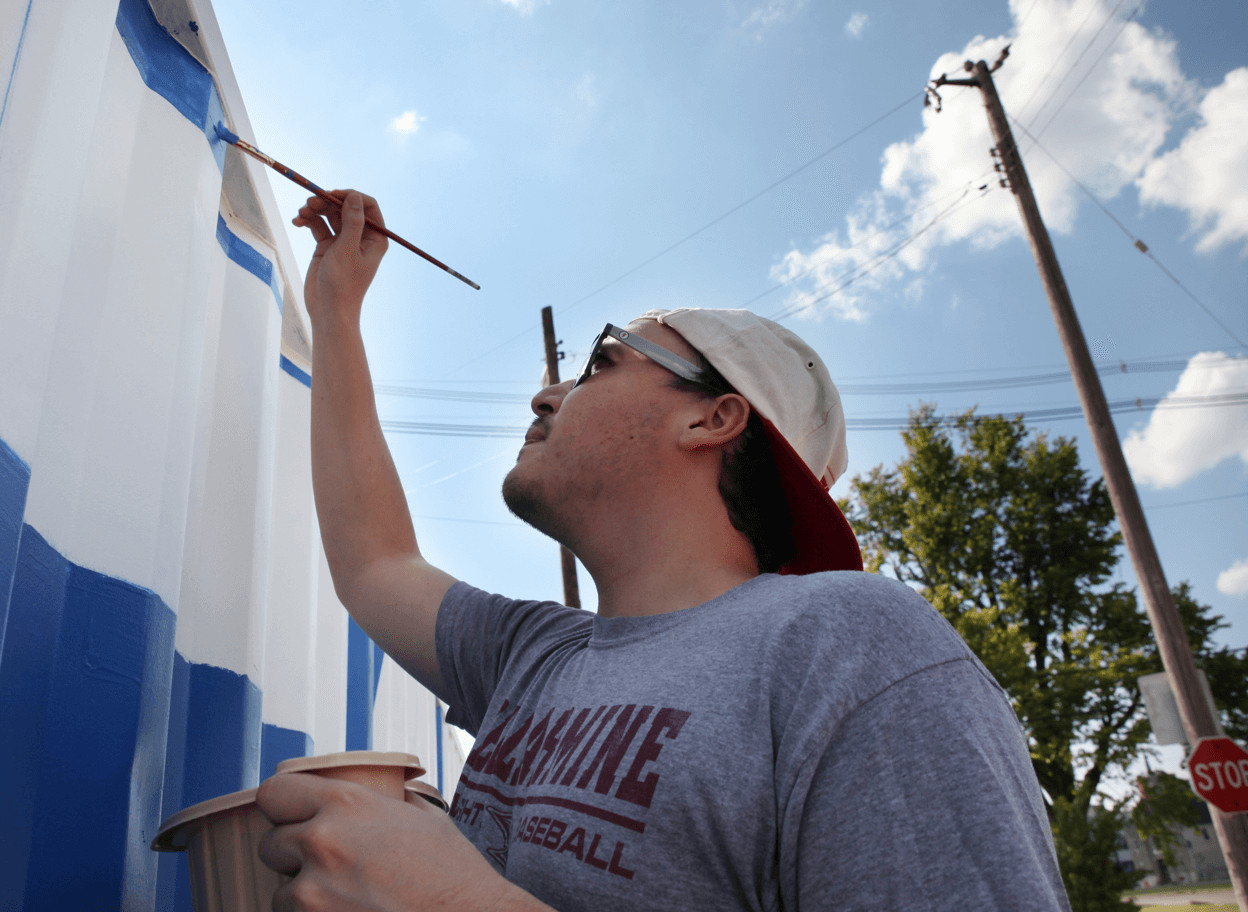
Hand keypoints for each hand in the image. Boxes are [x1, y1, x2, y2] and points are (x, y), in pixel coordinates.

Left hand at [256, 772, 548, 911]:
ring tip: (348, 898)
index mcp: (347, 804)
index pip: (274, 793)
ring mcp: (312, 894)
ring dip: (304, 895)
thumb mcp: (424, 817)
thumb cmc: (455, 876)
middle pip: (271, 844)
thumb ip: (386, 802)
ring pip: (280, 892)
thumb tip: (380, 794)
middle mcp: (322, 843)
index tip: (291, 816)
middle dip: (294, 855)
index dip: (283, 807)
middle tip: (330, 866)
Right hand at [292, 190, 388, 327]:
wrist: (328, 310)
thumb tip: (355, 196)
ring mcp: (344, 241)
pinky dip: (308, 220)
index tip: (332, 194)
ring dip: (315, 209)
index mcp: (375, 238)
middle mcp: (361, 237)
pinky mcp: (328, 246)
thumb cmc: (343, 283)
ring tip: (302, 212)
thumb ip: (352, 221)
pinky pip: (318, 225)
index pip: (368, 206)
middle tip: (310, 202)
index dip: (350, 196)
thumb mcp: (348, 249)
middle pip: (345, 207)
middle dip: (328, 201)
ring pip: (330, 215)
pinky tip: (297, 221)